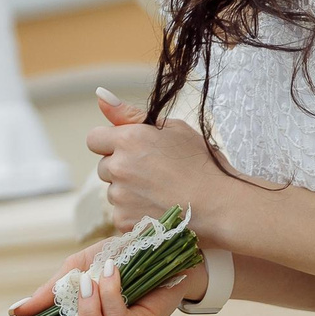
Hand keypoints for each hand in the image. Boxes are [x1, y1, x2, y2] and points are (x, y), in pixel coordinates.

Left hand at [85, 88, 219, 235]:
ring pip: (114, 192)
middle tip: (155, 173)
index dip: (111, 143)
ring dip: (129, 192)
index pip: (94, 139)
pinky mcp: (124, 221)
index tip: (131, 150)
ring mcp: (120, 197)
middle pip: (104, 167)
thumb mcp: (173, 129)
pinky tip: (159, 209)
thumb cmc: (202, 163)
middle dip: (122, 168)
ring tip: (161, 192)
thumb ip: (131, 114)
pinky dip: (135, 214)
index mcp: (128, 140)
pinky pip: (121, 214)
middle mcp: (118, 167)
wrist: (220, 205)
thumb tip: (100, 94)